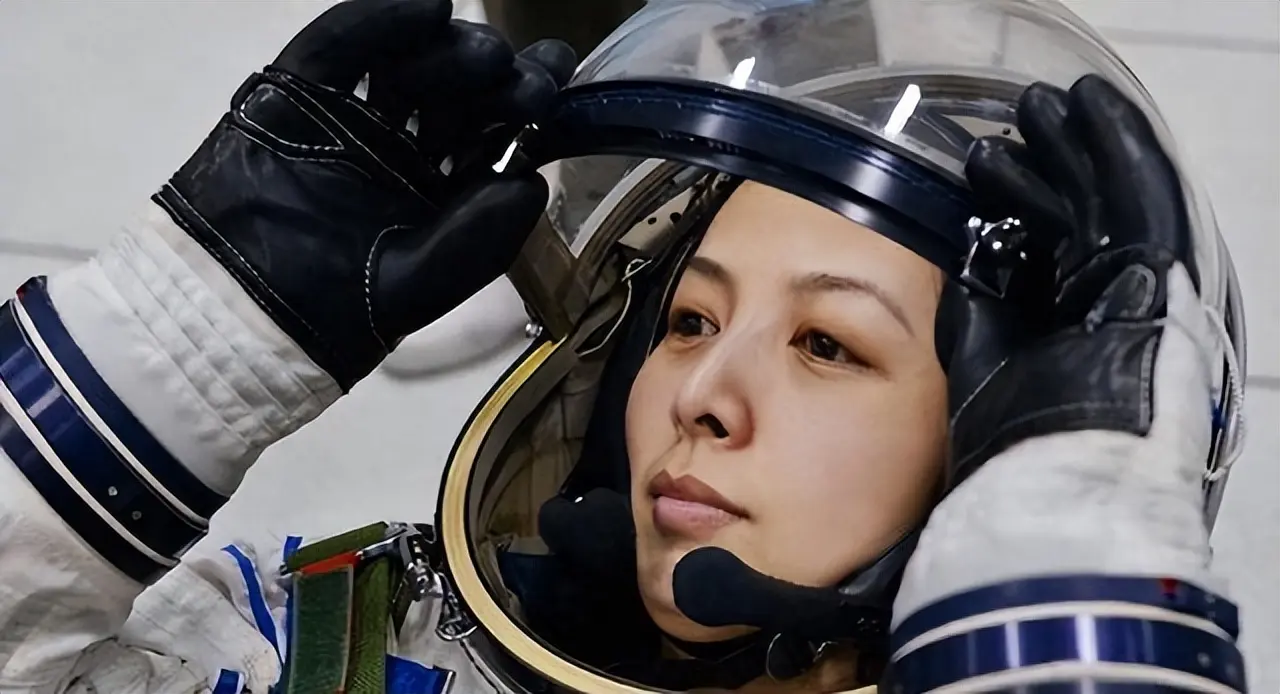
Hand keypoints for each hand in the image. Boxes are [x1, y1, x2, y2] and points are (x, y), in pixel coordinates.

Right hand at [155, 0, 575, 389]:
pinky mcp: (297, 90)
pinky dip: (382, 20)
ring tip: (485, 53)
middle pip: (456, 97)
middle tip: (530, 76)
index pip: (488, 140)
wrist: (231, 310)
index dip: (525, 110)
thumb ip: (478, 241)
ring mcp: (348, 117)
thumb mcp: (418, 283)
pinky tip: (430, 7)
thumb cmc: (330, 311)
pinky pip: (341, 45)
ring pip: (409, 66)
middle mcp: (396, 151)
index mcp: (432, 195)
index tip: (556, 85)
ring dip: (453, 52)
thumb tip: (533, 183)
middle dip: (499, 80)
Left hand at [937, 74, 1201, 484]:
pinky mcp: (1159, 273)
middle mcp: (1099, 300)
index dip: (1018, 196)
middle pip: (1076, 213)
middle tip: (1017, 121)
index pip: (1044, 241)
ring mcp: (1132, 286)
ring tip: (1043, 105)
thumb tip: (969, 245)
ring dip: (1078, 145)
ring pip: (1107, 197)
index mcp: (1060, 322)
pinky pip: (1143, 196)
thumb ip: (974, 295)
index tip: (986, 163)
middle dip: (1047, 162)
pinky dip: (1121, 147)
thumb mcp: (975, 347)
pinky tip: (1093, 109)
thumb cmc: (1014, 429)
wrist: (1060, 465)